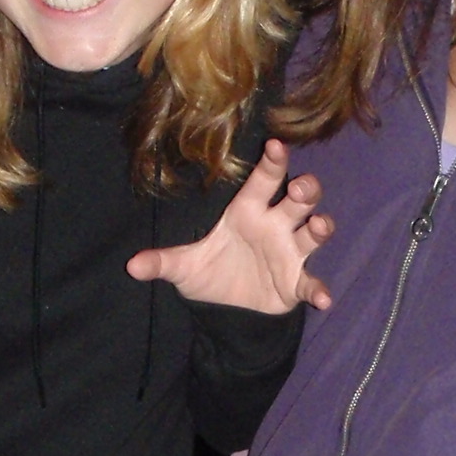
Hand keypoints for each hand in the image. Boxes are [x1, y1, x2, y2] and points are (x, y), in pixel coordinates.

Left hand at [127, 139, 333, 313]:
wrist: (227, 310)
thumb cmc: (211, 272)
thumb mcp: (183, 267)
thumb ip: (162, 262)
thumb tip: (132, 266)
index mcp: (248, 212)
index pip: (263, 182)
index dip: (272, 163)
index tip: (276, 145)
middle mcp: (274, 226)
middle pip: (298, 201)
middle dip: (305, 191)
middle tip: (300, 189)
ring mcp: (289, 253)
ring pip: (313, 233)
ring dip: (319, 227)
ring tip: (318, 226)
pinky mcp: (295, 282)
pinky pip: (310, 283)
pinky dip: (318, 290)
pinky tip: (323, 299)